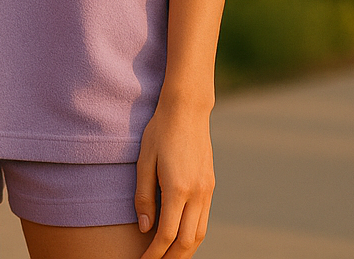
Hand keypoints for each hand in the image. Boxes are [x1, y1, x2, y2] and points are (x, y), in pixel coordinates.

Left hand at [135, 96, 213, 258]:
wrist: (187, 110)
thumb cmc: (159, 132)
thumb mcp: (143, 161)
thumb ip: (143, 196)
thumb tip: (145, 228)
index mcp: (178, 189)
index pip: (167, 235)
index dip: (154, 253)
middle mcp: (197, 194)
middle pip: (187, 241)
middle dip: (171, 258)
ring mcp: (207, 190)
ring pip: (200, 233)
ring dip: (185, 250)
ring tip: (167, 257)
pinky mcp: (210, 185)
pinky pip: (204, 219)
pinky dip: (193, 235)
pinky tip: (181, 237)